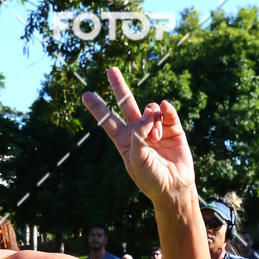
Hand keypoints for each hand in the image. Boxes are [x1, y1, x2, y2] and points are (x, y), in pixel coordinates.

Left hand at [82, 67, 194, 207]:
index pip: (107, 121)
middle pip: (126, 104)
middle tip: (111, 70)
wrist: (174, 187)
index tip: (85, 94)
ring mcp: (156, 128)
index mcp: (125, 141)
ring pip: (150, 109)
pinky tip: (165, 110)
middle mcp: (138, 131)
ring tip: (156, 139)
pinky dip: (166, 110)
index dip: (97, 108)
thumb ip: (140, 135)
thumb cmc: (151, 179)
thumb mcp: (138, 160)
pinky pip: (167, 111)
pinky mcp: (173, 127)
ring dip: (152, 121)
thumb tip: (149, 112)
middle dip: (119, 86)